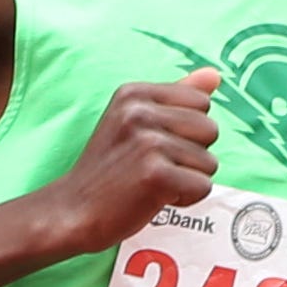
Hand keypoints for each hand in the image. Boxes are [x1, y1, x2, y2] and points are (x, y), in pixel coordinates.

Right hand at [45, 70, 220, 251]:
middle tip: (150, 167)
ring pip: (209, 162)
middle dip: (190, 156)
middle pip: (210, 130)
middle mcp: (140, 113)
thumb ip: (176, 97)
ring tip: (150, 183)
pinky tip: (153, 198)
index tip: (150, 146)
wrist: (70, 211)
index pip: (201, 103)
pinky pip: (202, 187)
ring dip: (186, 180)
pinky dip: (183, 200)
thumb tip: (215, 75)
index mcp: (134, 94)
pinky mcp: (155, 175)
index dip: (185, 131)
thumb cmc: (107, 169)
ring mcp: (148, 143)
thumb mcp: (133, 123)